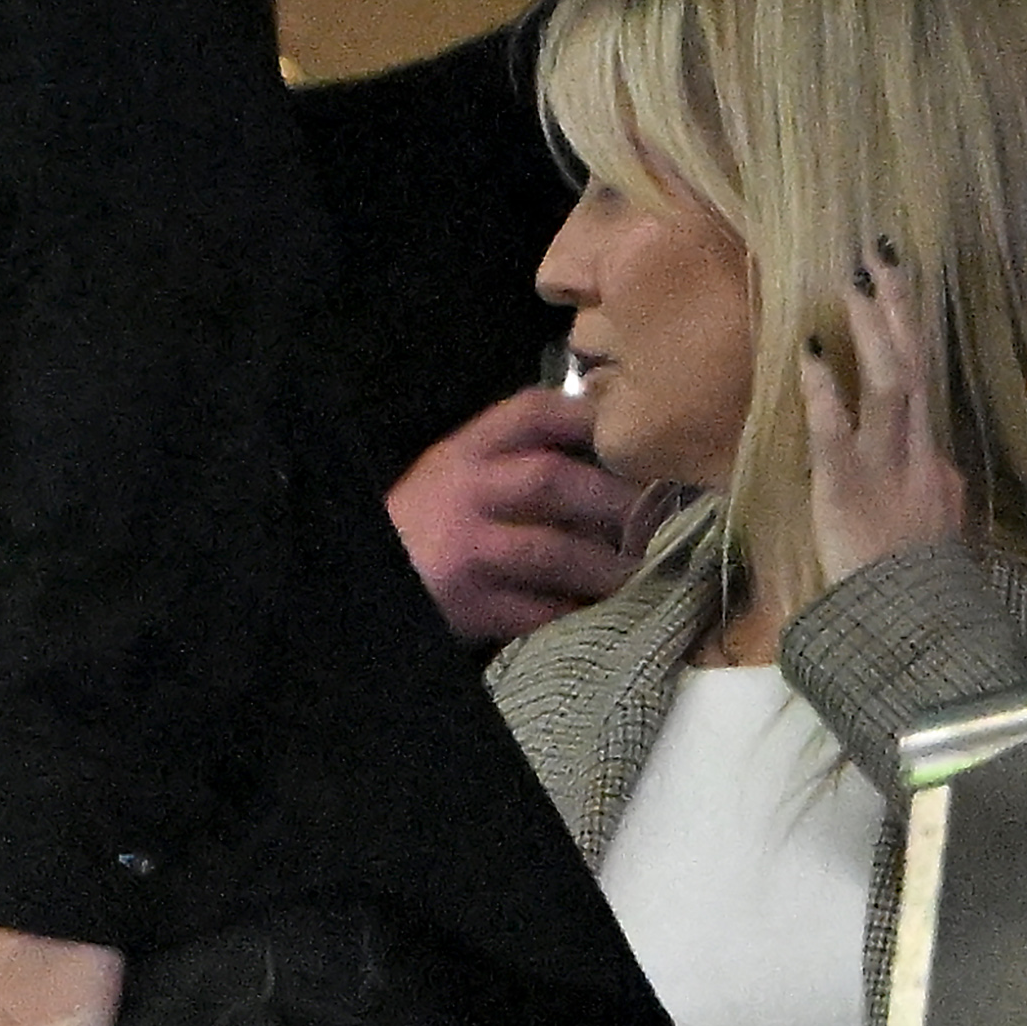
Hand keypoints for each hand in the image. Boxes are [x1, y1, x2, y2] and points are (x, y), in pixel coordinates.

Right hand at [389, 385, 642, 643]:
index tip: (635, 434)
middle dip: (614, 500)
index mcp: (464, 452)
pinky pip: (535, 610)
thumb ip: (508, 460)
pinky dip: (572, 612)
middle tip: (656, 518)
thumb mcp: (454, 475)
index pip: (533, 412)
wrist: (369, 578)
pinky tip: (593, 613)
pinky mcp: (467, 602)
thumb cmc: (423, 527)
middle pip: (552, 480)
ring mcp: (465, 549)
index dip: (590, 418)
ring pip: (552, 550)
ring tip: (637, 574)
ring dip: (605, 566)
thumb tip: (601, 451)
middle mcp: (465, 491)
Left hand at [805, 235, 968, 586]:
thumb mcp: (934, 534)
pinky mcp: (851, 486)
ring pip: (893, 383)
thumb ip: (933, 495)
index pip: (926, 386)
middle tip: (884, 253)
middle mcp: (923, 454)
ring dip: (874, 328)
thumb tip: (940, 472)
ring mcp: (891, 467)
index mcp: (938, 464)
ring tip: (856, 279)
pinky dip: (826, 389)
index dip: (912, 336)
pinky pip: (838, 429)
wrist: (912, 628)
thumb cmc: (914, 590)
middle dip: (902, 308)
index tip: (899, 292)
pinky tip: (812, 352)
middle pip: (918, 365)